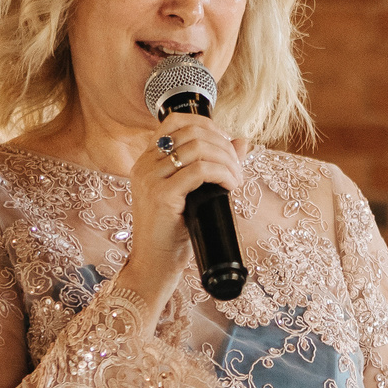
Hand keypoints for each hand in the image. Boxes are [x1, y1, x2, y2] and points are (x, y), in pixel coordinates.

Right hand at [124, 113, 245, 299]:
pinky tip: (231, 186)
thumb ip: (210, 165)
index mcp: (146, 160)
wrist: (153, 266)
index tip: (226, 145)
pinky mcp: (161, 195)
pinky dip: (223, 174)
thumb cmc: (171, 234)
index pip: (175, 121)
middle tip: (238, 167)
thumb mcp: (191, 194)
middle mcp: (144, 164)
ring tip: (236, 179)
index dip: (208, 126)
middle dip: (223, 145)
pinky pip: (200, 170)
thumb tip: (242, 141)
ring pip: (198, 149)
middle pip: (192, 132)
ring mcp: (150, 178)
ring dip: (227, 161)